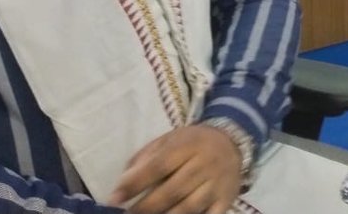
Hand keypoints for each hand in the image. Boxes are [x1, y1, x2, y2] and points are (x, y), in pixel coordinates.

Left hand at [109, 125, 240, 213]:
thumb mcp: (169, 139)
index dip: (135, 183)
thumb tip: (123, 184)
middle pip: (172, 191)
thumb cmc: (192, 143)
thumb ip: (146, 158)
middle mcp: (205, 164)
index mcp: (188, 145)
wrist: (232, 142)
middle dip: (145, 208)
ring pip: (188, 208)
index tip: (114, 199)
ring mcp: (217, 184)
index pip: (159, 166)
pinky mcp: (226, 200)